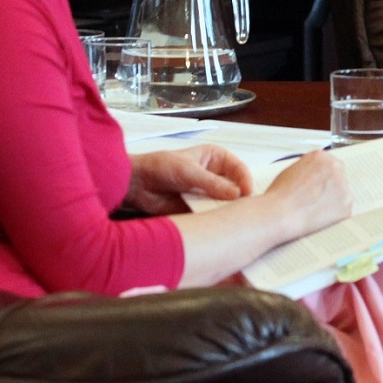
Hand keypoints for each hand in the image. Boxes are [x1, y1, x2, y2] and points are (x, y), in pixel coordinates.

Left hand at [126, 146, 252, 215]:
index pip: (239, 169)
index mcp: (216, 159)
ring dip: (226, 210)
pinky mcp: (198, 208)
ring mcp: (207, 193)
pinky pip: (211, 214)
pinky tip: (217, 224)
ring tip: (231, 219)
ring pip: (224, 203)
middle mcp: (215, 175)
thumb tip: (237, 194)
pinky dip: (214, 219)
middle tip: (244, 210)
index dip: (245, 181)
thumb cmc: (161, 167)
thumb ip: (212, 184)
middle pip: (235, 188)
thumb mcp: (189, 171)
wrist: (136, 184)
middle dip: (239, 198)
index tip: (247, 194)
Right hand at [263, 149, 352, 237]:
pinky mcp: (347, 204)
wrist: (281, 213)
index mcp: (321, 157)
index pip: (330, 164)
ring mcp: (343, 186)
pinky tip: (320, 216)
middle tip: (319, 199)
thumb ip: (308, 169)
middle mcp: (335, 168)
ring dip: (333, 201)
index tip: (321, 185)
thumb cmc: (281, 195)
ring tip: (314, 209)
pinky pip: (344, 210)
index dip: (325, 177)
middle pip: (339, 177)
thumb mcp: (291, 171)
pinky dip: (335, 215)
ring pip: (342, 194)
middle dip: (331, 188)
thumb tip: (314, 175)